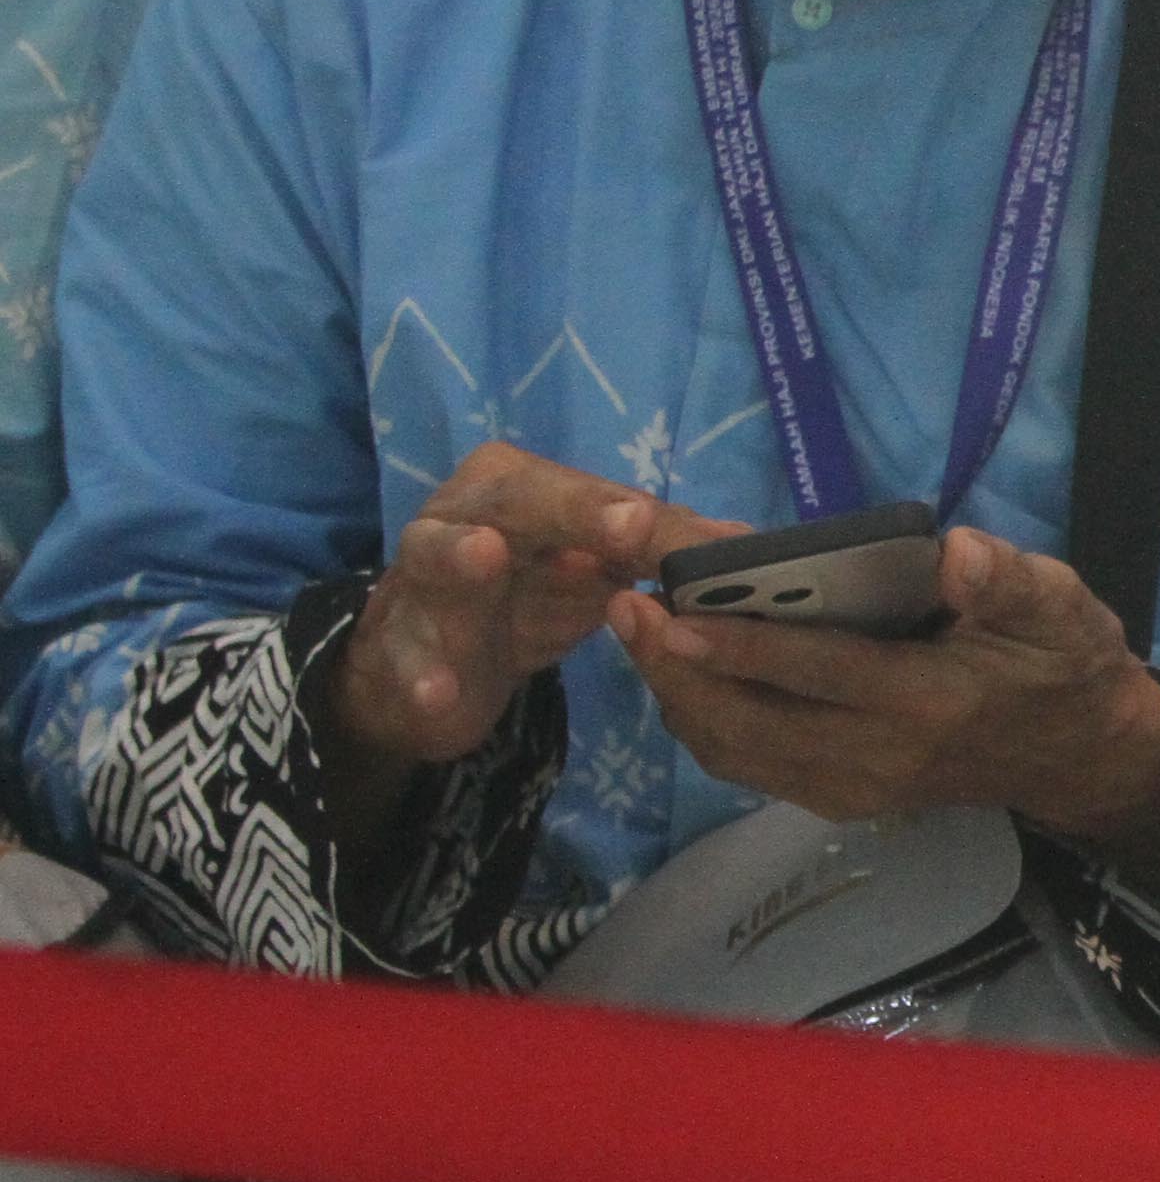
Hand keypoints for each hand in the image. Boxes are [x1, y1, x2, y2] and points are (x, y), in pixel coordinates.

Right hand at [320, 443, 732, 815]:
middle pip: (518, 501)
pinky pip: (404, 659)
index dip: (654, 517)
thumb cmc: (526, 598)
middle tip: (630, 527)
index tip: (710, 540)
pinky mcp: (392, 648)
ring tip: (485, 557)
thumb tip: (745, 543)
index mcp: (520, 486)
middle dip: (572, 512)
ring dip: (459, 557)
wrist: (432, 675)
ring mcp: (418, 578)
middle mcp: (462, 513)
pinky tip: (439, 694)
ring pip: (436, 557)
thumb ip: (659, 555)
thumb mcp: (595, 573)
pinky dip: (421, 675)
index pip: (594, 494)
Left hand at [608, 527, 1159, 845]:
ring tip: (635, 631)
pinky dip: (700, 720)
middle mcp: (880, 757)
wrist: (1076, 755)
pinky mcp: (836, 798)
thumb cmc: (1064, 665)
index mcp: (931, 703)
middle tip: (626, 607)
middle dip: (678, 668)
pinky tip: (679, 672)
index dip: (741, 645)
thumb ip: (1011, 583)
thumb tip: (960, 553)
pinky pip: (746, 765)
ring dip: (675, 694)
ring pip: (735, 751)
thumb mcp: (1063, 609)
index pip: (821, 674)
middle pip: (752, 722)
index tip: (670, 610)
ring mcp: (852, 787)